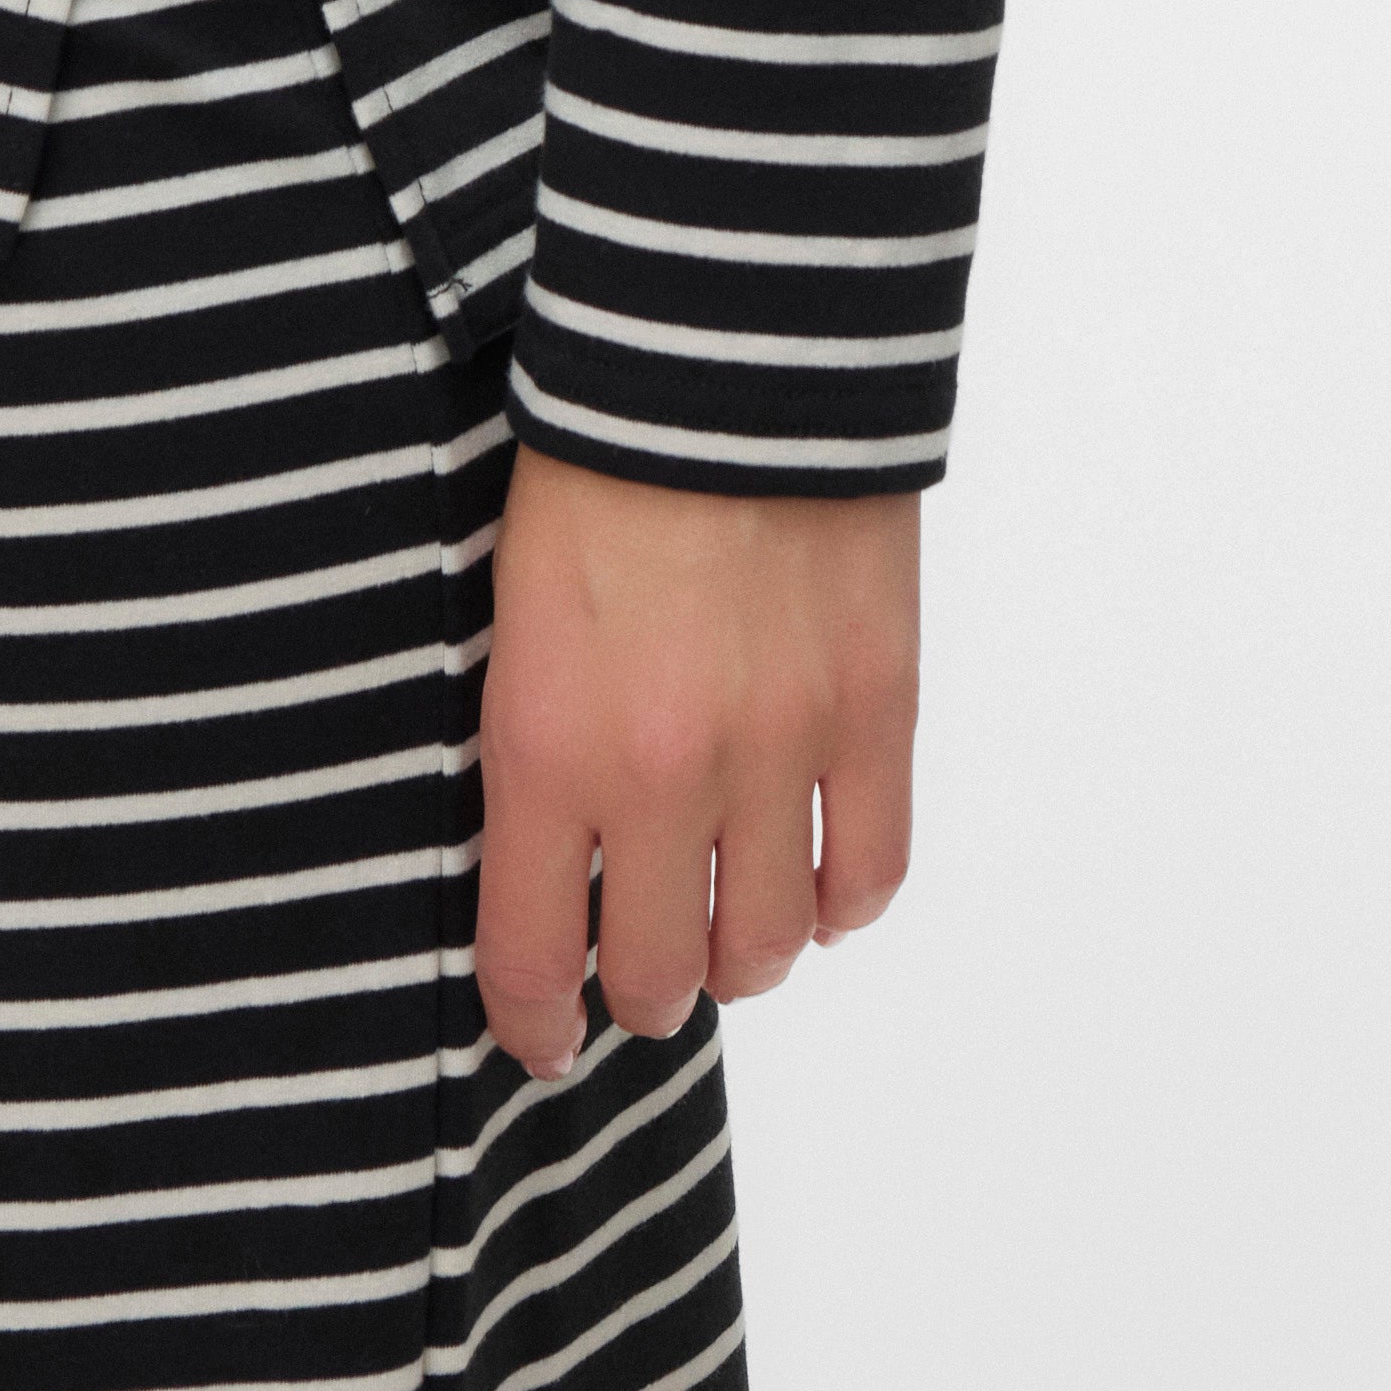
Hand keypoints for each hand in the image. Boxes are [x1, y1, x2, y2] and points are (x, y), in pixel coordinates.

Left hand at [471, 452, 917, 1080]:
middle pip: (663, 975)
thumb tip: (554, 850)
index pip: (534, 957)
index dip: (534, 1024)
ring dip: (746, 952)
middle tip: (640, 970)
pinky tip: (816, 874)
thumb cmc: (597, 461)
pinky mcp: (874, 711)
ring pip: (773, 945)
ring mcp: (781, 749)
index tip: (540, 1039)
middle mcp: (665, 773)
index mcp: (551, 744)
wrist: (723, 351)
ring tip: (730, 921)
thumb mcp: (516, 612)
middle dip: (643, 991)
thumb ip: (537, 743)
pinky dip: (842, 897)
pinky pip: (871, 873)